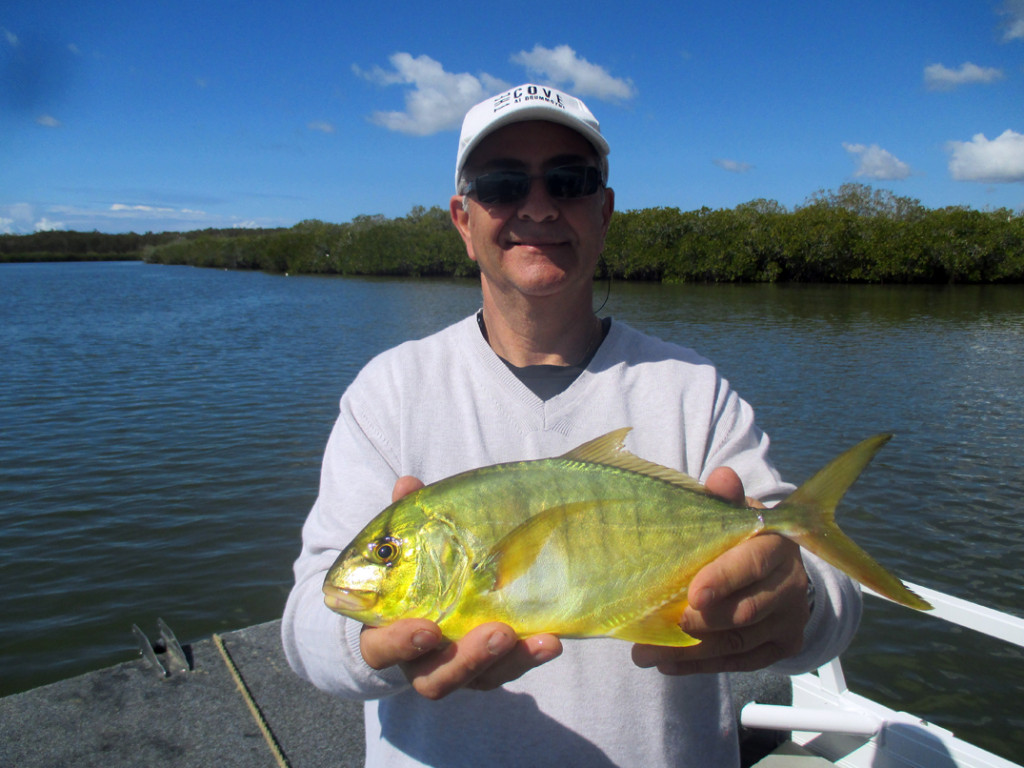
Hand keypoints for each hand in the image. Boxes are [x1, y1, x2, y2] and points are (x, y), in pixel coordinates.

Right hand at [357, 475, 562, 699]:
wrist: (429, 596)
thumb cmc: (412, 570)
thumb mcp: (409, 543)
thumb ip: (405, 519)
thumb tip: (407, 484)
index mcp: (386, 633)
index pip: (381, 649)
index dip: (400, 644)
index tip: (428, 628)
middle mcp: (419, 661)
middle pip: (435, 678)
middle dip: (467, 659)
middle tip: (497, 632)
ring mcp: (458, 668)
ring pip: (478, 679)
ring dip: (505, 660)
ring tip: (533, 635)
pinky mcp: (490, 668)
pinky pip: (507, 670)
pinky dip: (528, 657)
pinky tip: (550, 640)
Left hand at [631, 467, 810, 674]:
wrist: (776, 563)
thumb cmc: (741, 532)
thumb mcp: (734, 510)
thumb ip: (724, 497)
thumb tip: (721, 477)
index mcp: (778, 544)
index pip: (753, 564)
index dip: (724, 579)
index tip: (692, 594)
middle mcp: (791, 584)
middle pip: (745, 612)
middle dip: (698, 623)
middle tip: (654, 628)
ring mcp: (789, 618)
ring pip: (739, 642)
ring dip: (690, 652)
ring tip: (645, 653)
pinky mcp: (783, 645)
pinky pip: (741, 663)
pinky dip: (701, 666)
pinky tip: (667, 663)